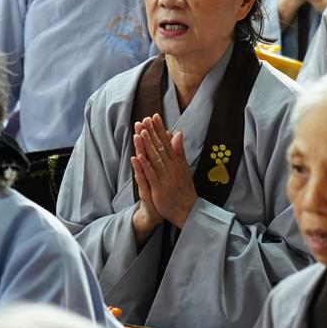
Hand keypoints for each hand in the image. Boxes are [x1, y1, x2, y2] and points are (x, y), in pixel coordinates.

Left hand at [132, 114, 196, 228]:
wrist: (188, 211)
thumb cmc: (184, 189)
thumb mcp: (184, 167)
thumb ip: (179, 150)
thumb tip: (178, 133)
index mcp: (177, 162)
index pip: (167, 142)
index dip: (160, 129)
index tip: (154, 116)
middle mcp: (172, 168)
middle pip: (160, 148)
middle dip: (152, 133)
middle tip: (144, 119)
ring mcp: (165, 178)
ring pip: (155, 159)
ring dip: (147, 146)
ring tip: (140, 132)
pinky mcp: (159, 189)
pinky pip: (151, 176)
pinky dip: (145, 166)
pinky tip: (138, 157)